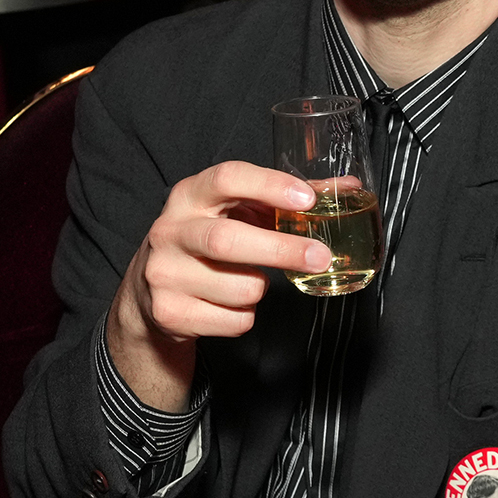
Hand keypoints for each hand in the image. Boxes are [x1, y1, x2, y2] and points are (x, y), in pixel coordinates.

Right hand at [105, 161, 333, 408]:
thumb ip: (286, 199)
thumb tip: (347, 188)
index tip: (307, 199)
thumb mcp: (238, 212)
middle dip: (281, 250)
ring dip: (261, 288)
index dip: (270, 185)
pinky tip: (231, 303)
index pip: (227, 178)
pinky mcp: (168, 313)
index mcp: (190, 195)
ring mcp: (164, 274)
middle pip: (227, 240)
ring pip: (239, 288)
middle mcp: (170, 231)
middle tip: (320, 256)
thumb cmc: (209, 240)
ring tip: (253, 280)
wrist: (150, 291)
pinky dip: (246, 316)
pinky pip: (233, 320)